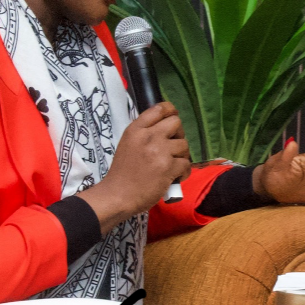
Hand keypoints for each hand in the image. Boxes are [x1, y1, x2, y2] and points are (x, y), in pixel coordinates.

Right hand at [78, 102, 191, 232]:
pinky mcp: (168, 167)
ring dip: (182, 155)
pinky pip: (186, 163)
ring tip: (173, 165)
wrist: (117, 196)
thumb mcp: (128, 144)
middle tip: (173, 147)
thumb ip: (144, 134)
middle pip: (176, 122)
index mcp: (136, 129)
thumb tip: (166, 128)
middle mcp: (148, 136)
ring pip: (184, 144)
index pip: (159, 109)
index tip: (172, 122)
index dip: (171, 112)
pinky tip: (176, 177)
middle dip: (178, 134)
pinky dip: (184, 172)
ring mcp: (159, 151)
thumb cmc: (122, 172)